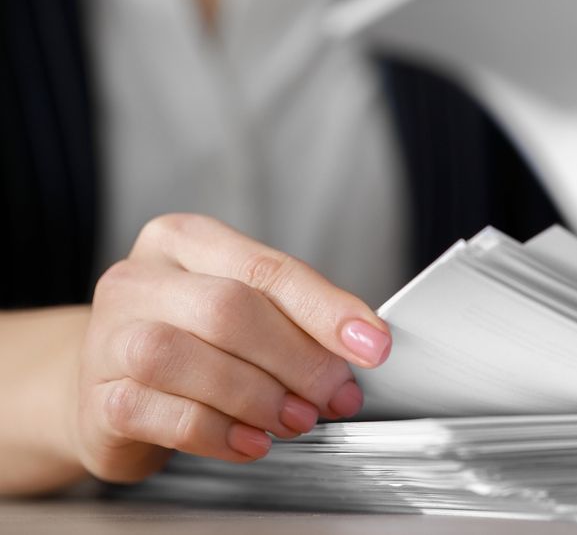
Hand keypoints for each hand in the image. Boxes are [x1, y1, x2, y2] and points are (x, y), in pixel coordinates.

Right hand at [73, 214, 391, 482]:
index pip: (266, 268)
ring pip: (186, 357)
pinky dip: (221, 433)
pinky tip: (252, 441)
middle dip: (297, 359)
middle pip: (228, 308)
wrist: (106, 382)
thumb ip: (293, 317)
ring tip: (296, 419)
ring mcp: (110, 337)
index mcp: (183, 241)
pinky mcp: (98, 399)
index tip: (371, 344)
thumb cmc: (189, 338)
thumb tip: (360, 345)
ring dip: (258, 395)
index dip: (326, 309)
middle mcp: (139, 279)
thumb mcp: (241, 310)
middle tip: (336, 395)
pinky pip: (166, 415)